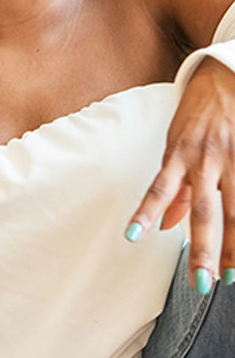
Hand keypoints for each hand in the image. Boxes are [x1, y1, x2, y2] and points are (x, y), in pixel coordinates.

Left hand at [127, 56, 234, 292]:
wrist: (225, 76)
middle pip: (205, 211)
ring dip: (233, 246)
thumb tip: (164, 224)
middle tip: (201, 282)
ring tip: (230, 274)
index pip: (159, 189)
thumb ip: (174, 186)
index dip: (145, 213)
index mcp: (179, 155)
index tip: (133, 238)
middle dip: (202, 248)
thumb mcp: (175, 144)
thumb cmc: (197, 114)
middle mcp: (207, 159)